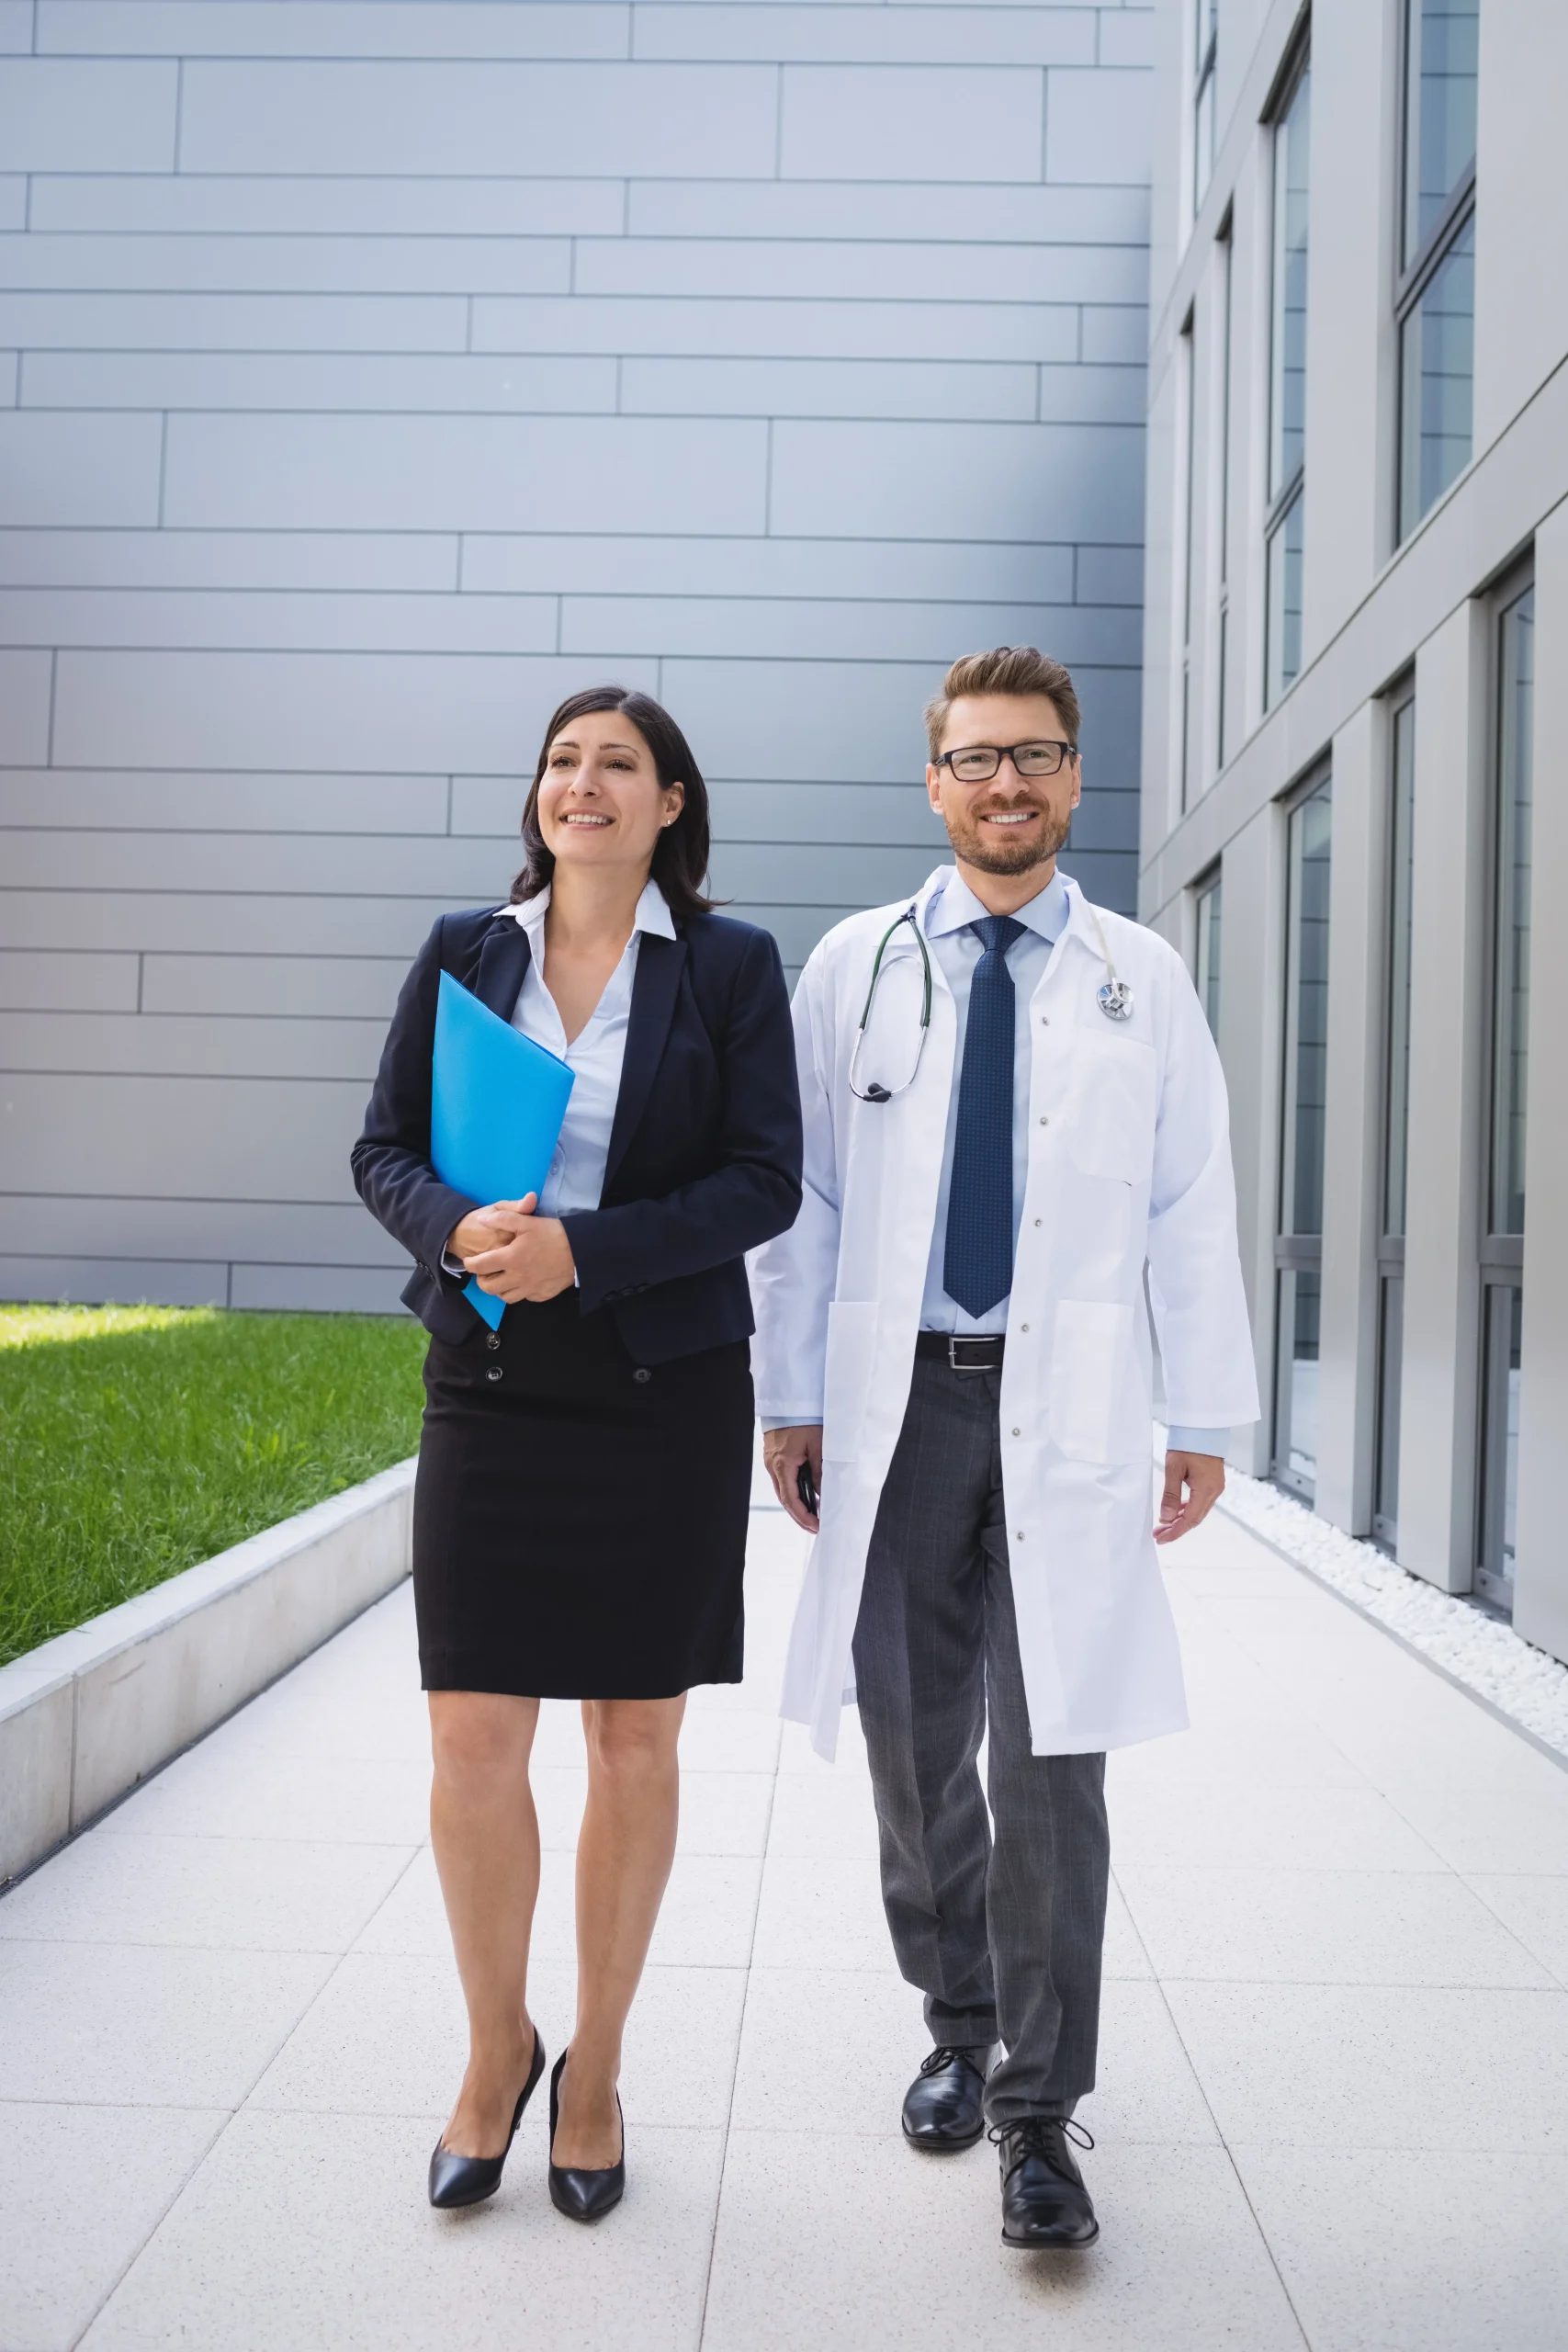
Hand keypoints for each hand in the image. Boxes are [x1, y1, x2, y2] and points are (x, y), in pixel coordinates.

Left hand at [452, 1194, 576, 1304]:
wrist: (581, 1252)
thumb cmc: (552, 1234)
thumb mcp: (527, 1221)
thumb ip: (502, 1219)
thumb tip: (481, 1221)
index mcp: (510, 1259)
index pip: (480, 1266)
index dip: (470, 1264)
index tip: (470, 1261)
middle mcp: (517, 1278)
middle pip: (489, 1288)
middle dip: (482, 1280)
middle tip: (485, 1272)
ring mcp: (530, 1289)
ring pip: (505, 1297)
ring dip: (499, 1289)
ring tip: (503, 1277)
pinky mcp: (542, 1295)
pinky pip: (524, 1298)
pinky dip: (519, 1292)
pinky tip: (523, 1281)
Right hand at [764, 1424, 823, 1533]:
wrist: (790, 1399)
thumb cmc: (804, 1418)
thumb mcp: (818, 1445)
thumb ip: (819, 1471)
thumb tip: (822, 1493)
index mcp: (782, 1464)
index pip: (790, 1500)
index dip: (803, 1516)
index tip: (815, 1526)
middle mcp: (773, 1465)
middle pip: (784, 1498)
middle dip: (799, 1515)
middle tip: (815, 1526)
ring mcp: (771, 1460)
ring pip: (783, 1490)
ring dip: (797, 1503)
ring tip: (813, 1514)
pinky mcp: (774, 1455)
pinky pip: (783, 1479)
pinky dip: (793, 1490)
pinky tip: (806, 1494)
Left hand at [1154, 1450, 1224, 1544]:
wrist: (1204, 1427)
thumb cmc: (1188, 1443)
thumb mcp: (1174, 1469)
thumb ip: (1170, 1495)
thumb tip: (1166, 1518)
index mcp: (1206, 1489)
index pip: (1190, 1519)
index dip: (1175, 1532)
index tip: (1160, 1539)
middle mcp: (1214, 1491)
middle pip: (1195, 1519)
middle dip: (1176, 1529)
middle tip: (1158, 1535)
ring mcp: (1215, 1487)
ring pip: (1198, 1511)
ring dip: (1181, 1520)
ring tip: (1163, 1526)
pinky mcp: (1213, 1482)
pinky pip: (1200, 1502)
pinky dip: (1187, 1509)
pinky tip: (1175, 1511)